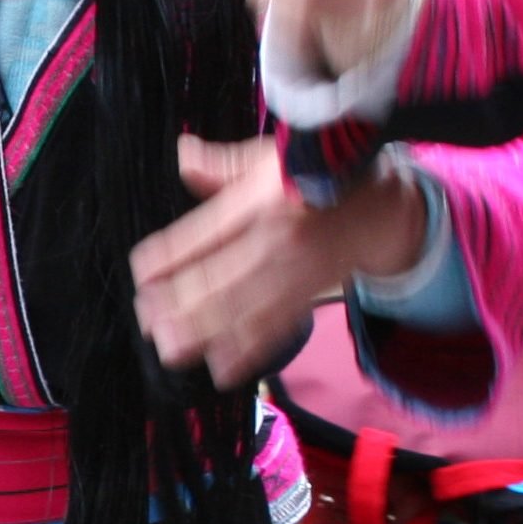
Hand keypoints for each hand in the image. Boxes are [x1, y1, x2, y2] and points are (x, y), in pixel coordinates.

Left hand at [131, 136, 426, 389]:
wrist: (379, 206)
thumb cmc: (314, 177)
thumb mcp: (270, 157)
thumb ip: (222, 164)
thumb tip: (184, 155)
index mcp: (261, 201)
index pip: (207, 231)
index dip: (171, 254)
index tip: (142, 272)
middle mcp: (276, 240)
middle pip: (220, 278)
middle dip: (179, 304)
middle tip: (147, 320)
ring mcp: (293, 274)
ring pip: (244, 309)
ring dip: (204, 333)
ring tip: (170, 349)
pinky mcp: (307, 298)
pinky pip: (276, 328)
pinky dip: (249, 351)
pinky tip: (221, 368)